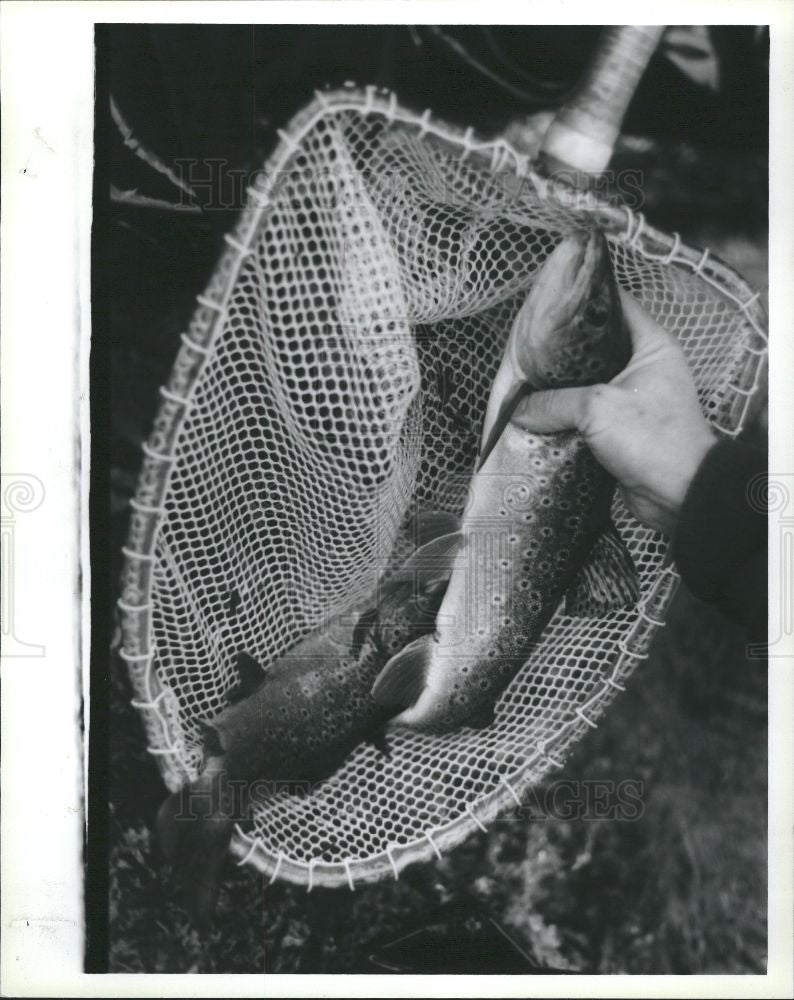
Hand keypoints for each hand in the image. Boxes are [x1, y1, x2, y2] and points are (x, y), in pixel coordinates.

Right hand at [512, 290, 716, 534]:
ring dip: (559, 389)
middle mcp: (643, 366)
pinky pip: (585, 415)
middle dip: (559, 353)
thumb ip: (552, 403)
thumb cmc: (654, 439)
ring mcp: (632, 398)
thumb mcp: (597, 409)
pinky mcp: (621, 428)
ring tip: (525, 383)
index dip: (580, 301)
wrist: (679, 495)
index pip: (614, 305)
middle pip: (592, 348)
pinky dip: (564, 418)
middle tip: (525, 350)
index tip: (547, 304)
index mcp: (651, 345)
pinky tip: (537, 417)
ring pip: (585, 384)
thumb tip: (519, 409)